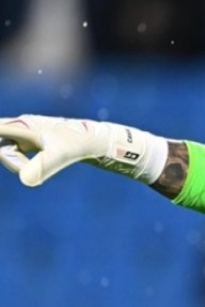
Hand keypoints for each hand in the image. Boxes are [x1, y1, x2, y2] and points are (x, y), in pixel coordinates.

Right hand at [0, 115, 166, 186]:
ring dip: (18, 164)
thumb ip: (43, 166)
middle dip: (11, 160)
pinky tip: (34, 170)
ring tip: (41, 167)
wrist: (94, 140)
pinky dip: (22, 164)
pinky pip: (15, 154)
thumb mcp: (61, 156)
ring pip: (7, 152)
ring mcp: (26, 135)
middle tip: (31, 169)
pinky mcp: (32, 143)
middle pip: (0, 146)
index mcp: (23, 125)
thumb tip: (26, 181)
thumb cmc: (78, 145)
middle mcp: (21, 127)